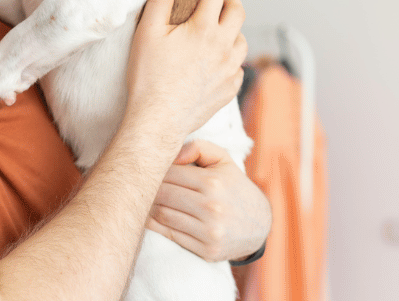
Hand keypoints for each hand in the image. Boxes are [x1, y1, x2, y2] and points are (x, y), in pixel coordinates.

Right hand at [125, 0, 247, 145]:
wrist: (158, 120)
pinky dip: (232, 57)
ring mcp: (230, 70)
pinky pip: (239, 67)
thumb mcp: (148, 31)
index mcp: (204, 29)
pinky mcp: (229, 89)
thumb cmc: (148, 76)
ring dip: (234, 27)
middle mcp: (224, 47)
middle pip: (238, 11)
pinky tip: (220, 58)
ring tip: (222, 25)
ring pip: (243, 40)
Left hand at [147, 140, 270, 262]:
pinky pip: (170, 235)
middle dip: (148, 188)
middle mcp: (211, 207)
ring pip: (162, 214)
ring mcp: (209, 231)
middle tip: (138, 184)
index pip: (169, 172)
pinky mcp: (206, 250)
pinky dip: (155, 225)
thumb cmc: (234, 187)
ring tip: (143, 199)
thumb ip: (198, 148)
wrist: (259, 225)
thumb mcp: (223, 160)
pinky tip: (151, 216)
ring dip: (148, 207)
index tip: (148, 169)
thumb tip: (172, 155)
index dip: (155, 170)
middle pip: (162, 194)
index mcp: (213, 182)